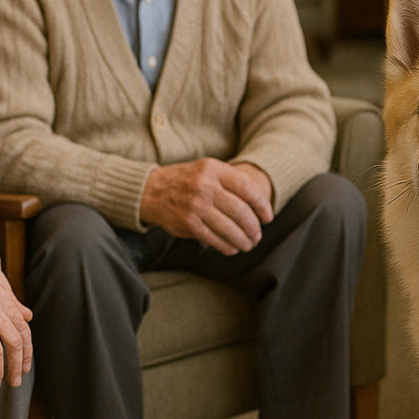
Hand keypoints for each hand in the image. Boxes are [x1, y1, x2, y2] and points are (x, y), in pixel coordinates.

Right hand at [140, 158, 273, 253]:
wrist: (151, 190)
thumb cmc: (187, 181)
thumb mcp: (207, 170)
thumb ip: (231, 182)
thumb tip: (260, 205)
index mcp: (214, 169)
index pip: (248, 188)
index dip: (262, 205)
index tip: (268, 217)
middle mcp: (205, 186)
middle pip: (241, 211)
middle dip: (254, 227)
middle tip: (257, 235)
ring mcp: (196, 205)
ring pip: (230, 228)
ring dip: (243, 240)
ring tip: (248, 244)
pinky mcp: (188, 223)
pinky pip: (214, 238)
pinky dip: (227, 246)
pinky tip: (232, 248)